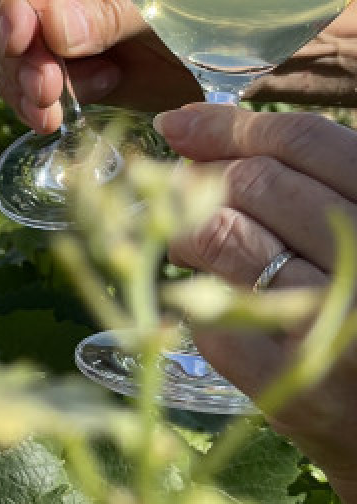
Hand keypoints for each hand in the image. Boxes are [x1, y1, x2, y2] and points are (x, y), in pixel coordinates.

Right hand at [0, 0, 199, 133]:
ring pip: (10, 51)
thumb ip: (110, 10)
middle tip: (44, 90)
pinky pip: (31, 81)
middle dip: (17, 54)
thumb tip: (52, 27)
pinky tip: (64, 114)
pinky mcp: (70, 62)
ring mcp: (62, 18)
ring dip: (23, 84)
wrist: (261, 43)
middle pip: (5, 9)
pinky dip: (38, 102)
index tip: (19, 39)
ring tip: (52, 112)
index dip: (13, 0)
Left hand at [155, 104, 356, 500]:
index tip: (179, 124)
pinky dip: (196, 299)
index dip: (229, 127)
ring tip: (178, 236)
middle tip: (170, 186)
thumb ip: (307, 183)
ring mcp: (333, 322)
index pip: (306, 143)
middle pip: (257, 183)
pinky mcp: (290, 378)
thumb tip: (193, 133)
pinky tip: (204, 302)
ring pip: (223, 235)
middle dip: (199, 178)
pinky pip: (211, 307)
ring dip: (183, 228)